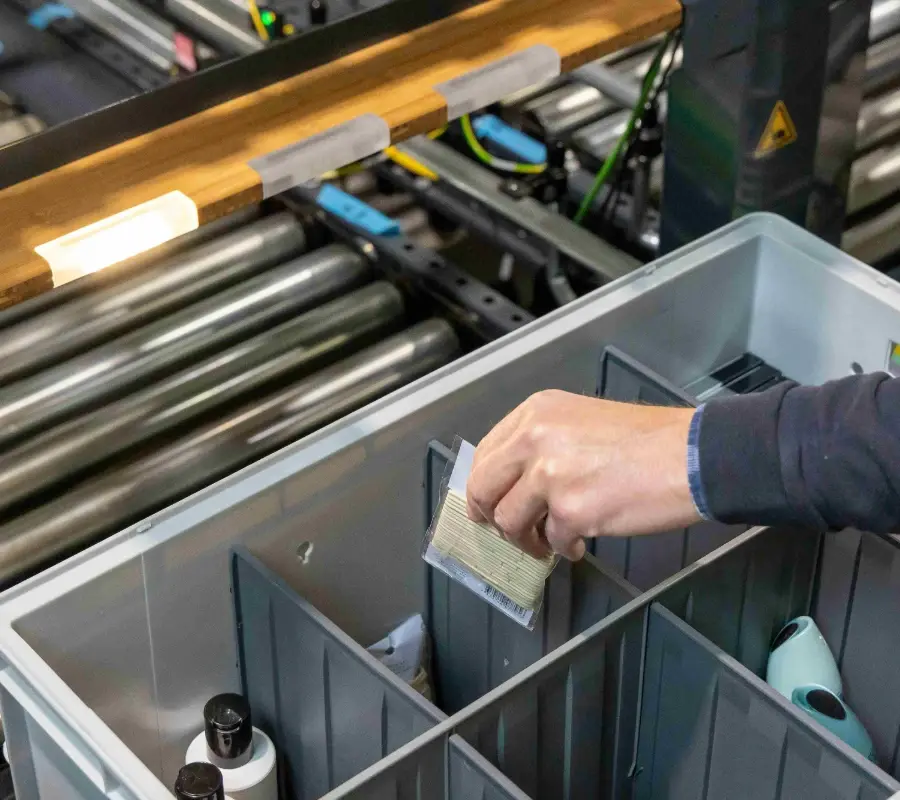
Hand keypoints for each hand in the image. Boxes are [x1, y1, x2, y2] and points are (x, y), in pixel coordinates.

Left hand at [466, 390, 699, 560]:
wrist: (691, 456)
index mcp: (535, 413)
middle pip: (483, 487)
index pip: (485, 453)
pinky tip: (580, 542)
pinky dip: (563, 548)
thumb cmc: (647, 440)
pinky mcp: (570, 510)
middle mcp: (534, 438)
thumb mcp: (581, 421)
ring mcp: (549, 474)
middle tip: (506, 532)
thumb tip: (514, 483)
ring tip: (550, 541)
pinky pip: (551, 540)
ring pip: (509, 520)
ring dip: (526, 538)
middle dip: (490, 516)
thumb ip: (542, 444)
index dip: (484, 486)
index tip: (488, 505)